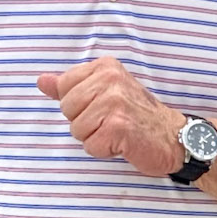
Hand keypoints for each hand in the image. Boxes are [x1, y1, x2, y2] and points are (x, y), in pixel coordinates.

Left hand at [36, 57, 182, 176]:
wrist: (174, 138)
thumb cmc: (138, 116)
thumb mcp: (105, 92)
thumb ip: (71, 86)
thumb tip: (41, 81)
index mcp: (105, 67)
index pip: (64, 88)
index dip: (80, 105)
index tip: (104, 107)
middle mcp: (110, 80)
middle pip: (67, 109)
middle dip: (85, 123)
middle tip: (113, 122)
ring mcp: (114, 102)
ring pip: (77, 129)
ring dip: (96, 138)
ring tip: (118, 132)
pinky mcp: (118, 127)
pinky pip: (91, 146)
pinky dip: (105, 150)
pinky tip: (123, 143)